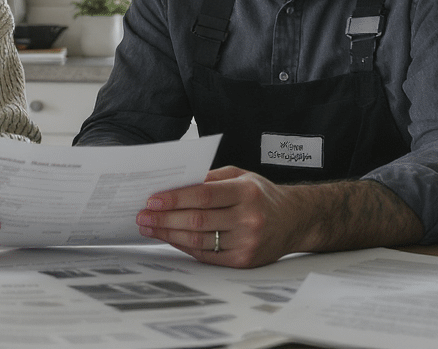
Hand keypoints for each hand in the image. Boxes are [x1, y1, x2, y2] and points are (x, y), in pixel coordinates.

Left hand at [135, 166, 297, 267]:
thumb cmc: (262, 195)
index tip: (152, 200)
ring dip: (169, 234)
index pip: (204, 196)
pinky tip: (170, 238)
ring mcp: (247, 242)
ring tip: (150, 228)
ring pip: (198, 240)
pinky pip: (206, 255)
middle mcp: (248, 218)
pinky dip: (184, 246)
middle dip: (164, 218)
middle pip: (197, 220)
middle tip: (142, 216)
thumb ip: (210, 178)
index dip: (175, 198)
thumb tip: (174, 184)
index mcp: (247, 192)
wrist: (295, 220)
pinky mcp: (243, 260)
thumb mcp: (241, 176)